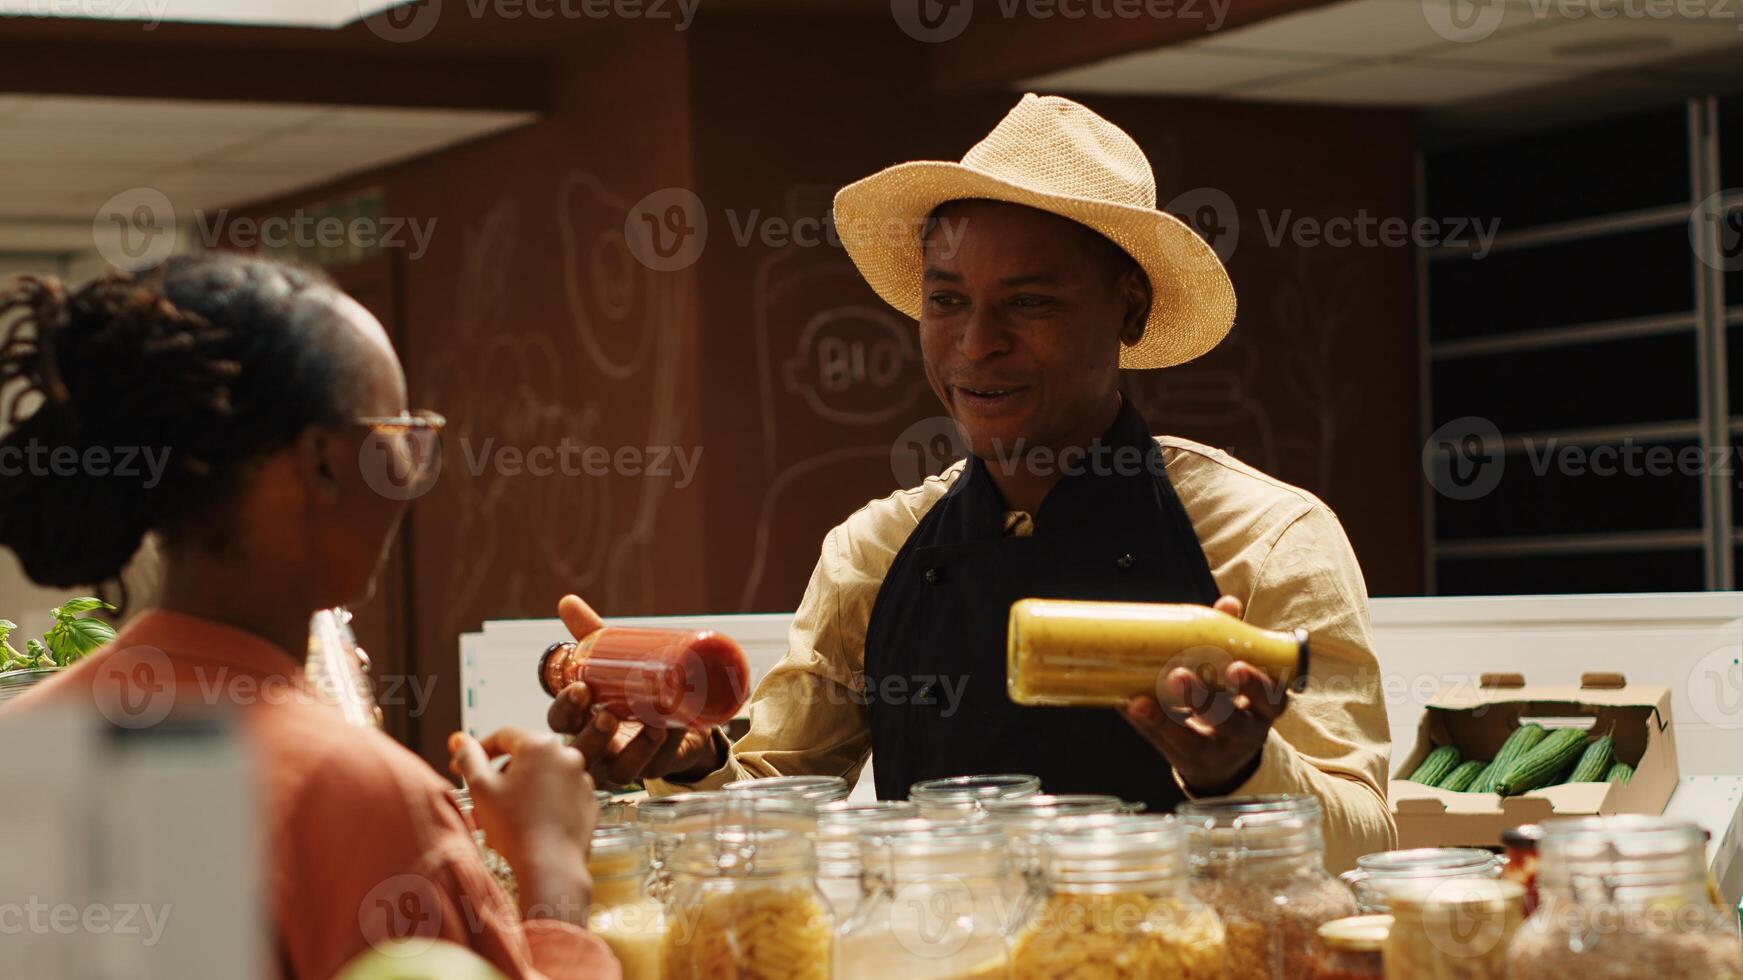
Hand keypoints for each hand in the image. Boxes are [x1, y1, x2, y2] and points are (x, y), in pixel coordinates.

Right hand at [449, 726, 595, 923]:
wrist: (550, 866)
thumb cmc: (514, 827)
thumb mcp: (481, 788)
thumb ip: (469, 758)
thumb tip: (460, 740)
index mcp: (540, 745)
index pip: (503, 736)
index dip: (479, 751)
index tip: (463, 766)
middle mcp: (567, 755)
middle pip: (524, 757)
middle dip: (501, 776)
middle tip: (483, 799)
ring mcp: (582, 779)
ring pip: (542, 778)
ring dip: (521, 791)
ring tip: (503, 819)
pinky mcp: (588, 801)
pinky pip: (560, 796)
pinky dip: (544, 804)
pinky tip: (529, 825)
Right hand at [546, 594, 723, 788]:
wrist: (678, 718)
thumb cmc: (632, 689)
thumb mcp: (612, 662)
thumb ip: (591, 636)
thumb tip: (567, 601)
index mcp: (580, 722)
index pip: (560, 722)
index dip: (566, 709)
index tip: (580, 689)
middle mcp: (597, 748)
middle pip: (583, 753)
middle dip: (593, 735)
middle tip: (608, 713)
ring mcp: (625, 763)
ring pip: (620, 771)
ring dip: (635, 748)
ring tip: (652, 723)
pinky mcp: (655, 767)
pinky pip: (656, 765)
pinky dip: (665, 748)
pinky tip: (674, 726)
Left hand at [1120, 595, 1289, 796]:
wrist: (1226, 757)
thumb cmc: (1234, 701)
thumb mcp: (1241, 677)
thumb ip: (1234, 641)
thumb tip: (1229, 603)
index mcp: (1266, 708)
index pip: (1270, 699)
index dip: (1255, 685)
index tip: (1236, 666)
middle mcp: (1246, 733)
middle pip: (1232, 723)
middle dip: (1205, 700)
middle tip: (1179, 675)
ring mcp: (1215, 752)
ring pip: (1194, 741)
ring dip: (1165, 717)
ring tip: (1142, 697)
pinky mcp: (1188, 761)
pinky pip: (1165, 745)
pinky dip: (1147, 723)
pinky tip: (1131, 705)